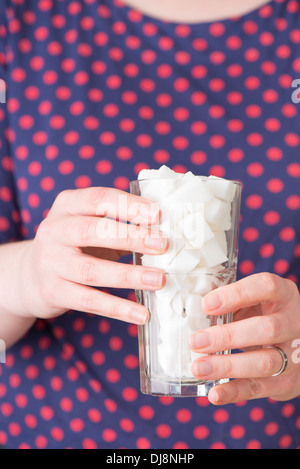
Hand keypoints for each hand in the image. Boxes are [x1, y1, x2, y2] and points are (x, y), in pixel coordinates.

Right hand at [21, 187, 166, 323]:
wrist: (30, 275)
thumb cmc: (74, 246)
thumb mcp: (89, 225)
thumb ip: (120, 224)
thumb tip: (164, 233)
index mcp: (67, 206)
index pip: (98, 198)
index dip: (129, 205)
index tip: (158, 214)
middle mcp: (53, 230)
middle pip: (92, 231)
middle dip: (130, 236)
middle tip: (163, 245)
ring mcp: (50, 262)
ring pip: (91, 270)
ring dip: (128, 276)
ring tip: (159, 280)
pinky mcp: (52, 291)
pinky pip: (88, 301)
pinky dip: (117, 309)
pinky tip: (141, 313)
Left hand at [190, 273, 299, 403]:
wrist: (297, 347)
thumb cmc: (264, 316)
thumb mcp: (254, 301)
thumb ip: (231, 303)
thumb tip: (190, 309)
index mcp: (284, 295)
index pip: (266, 286)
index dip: (237, 294)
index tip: (207, 304)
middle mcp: (294, 322)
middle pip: (267, 329)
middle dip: (227, 336)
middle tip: (195, 342)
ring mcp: (294, 354)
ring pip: (265, 362)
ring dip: (228, 366)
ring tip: (198, 368)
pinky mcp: (288, 381)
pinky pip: (261, 388)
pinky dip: (235, 392)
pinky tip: (214, 393)